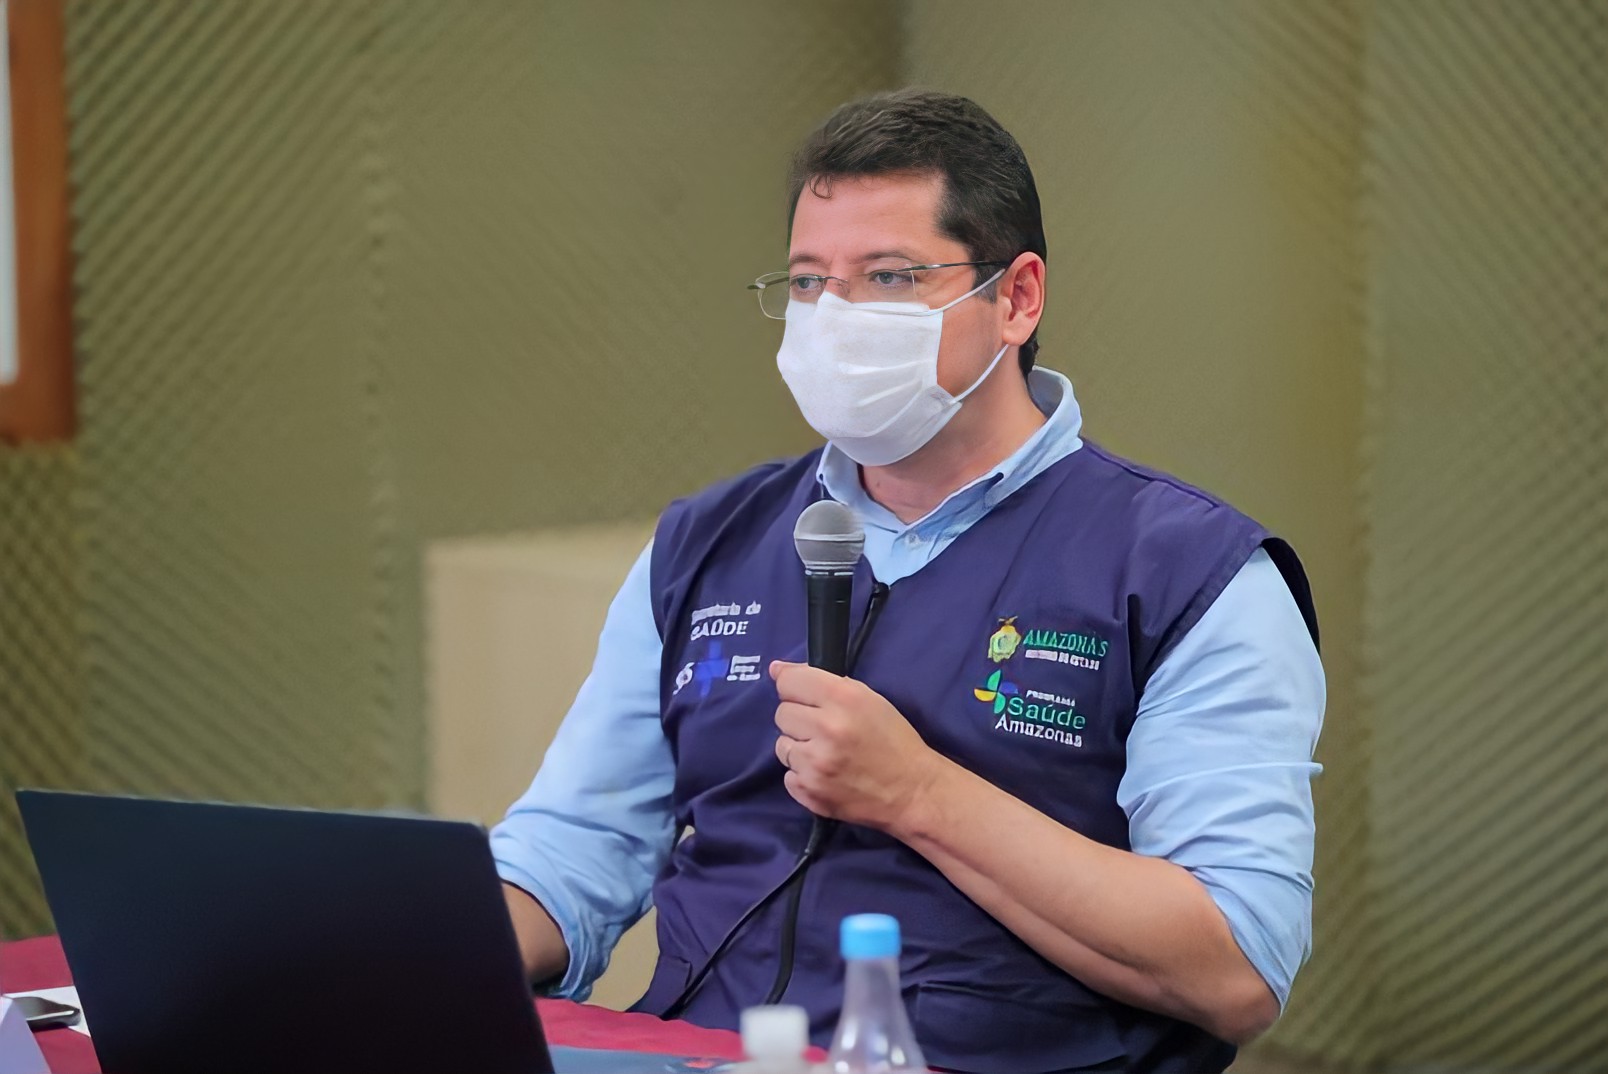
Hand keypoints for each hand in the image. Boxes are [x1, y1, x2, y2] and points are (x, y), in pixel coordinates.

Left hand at [769, 660, 945, 832]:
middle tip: (826, 730)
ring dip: (800, 748)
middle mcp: (826, 729)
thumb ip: (821, 680)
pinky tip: (828, 774)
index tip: (807, 698)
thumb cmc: (893, 740)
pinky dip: (804, 775)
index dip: (795, 689)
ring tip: (828, 754)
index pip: (788, 682)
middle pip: (782, 714)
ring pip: (782, 746)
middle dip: (800, 720)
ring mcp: (815, 764)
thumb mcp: (867, 698)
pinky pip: (788, 775)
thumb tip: (776, 670)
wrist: (912, 791)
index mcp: (843, 699)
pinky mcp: (809, 792)